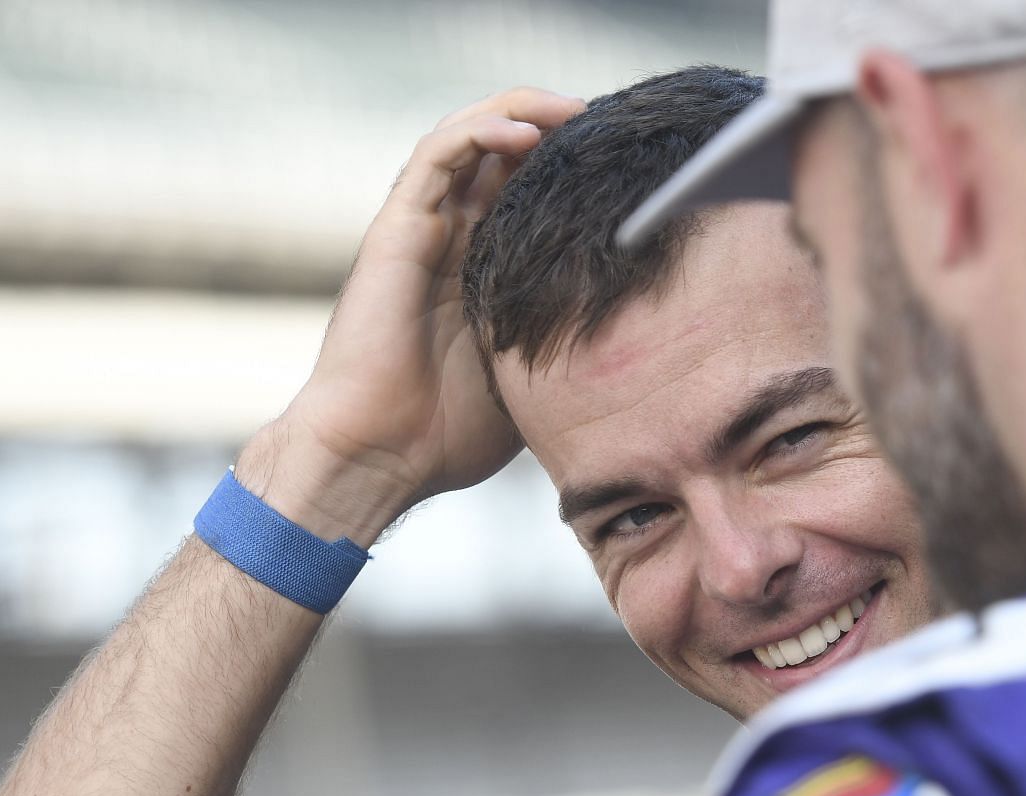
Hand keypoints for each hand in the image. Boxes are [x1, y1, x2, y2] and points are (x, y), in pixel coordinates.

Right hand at [260, 87, 585, 532]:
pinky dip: (477, 133)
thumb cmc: (447, 434)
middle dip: (553, 127)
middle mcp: (451, 238)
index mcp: (481, 268)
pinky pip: (435, 159)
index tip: (623, 162)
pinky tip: (523, 133)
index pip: (524, 191)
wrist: (383, 457)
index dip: (568, 167)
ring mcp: (422, 231)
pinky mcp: (397, 232)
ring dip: (519, 112)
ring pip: (466, 138)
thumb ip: (567, 346)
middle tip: (606, 122)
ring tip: (570, 109)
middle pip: (501, 153)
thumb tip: (642, 352)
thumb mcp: (532, 379)